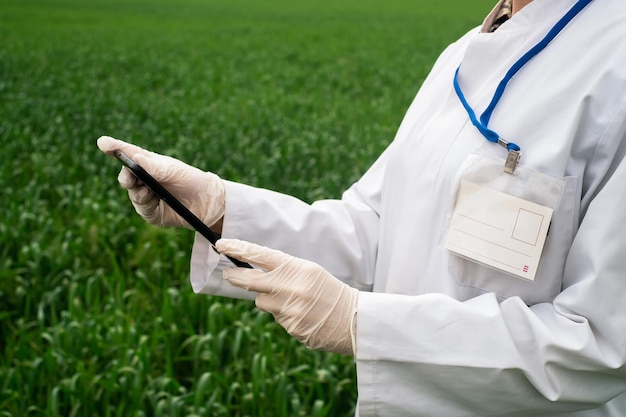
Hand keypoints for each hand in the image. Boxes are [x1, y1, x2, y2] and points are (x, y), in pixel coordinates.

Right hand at [97, 136, 224, 229]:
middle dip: (126, 176)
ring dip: (138, 192)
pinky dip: (146, 205)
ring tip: (146, 191)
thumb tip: (136, 157)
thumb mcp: (174, 170)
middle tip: (129, 176)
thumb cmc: (191, 180)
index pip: (129, 154)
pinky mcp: (152, 213)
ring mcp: (147, 197)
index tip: (102, 142)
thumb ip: (155, 166)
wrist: (208, 203)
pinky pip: (143, 210)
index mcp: (149, 164)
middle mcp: (145, 180)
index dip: (114, 148)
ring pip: (133, 194)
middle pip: (127, 177)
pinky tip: (152, 200)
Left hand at [216, 239, 358, 355]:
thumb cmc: (328, 292)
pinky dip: (285, 316)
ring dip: (270, 301)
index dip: (239, 249)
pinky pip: (276, 318)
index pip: (261, 255)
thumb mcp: (310, 272)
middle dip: (236, 276)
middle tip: (228, 274)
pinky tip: (303, 316)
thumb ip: (283, 271)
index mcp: (297, 267)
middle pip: (251, 280)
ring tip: (295, 302)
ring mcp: (289, 308)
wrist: (353, 319)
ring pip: (262, 302)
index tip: (221, 245)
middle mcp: (290, 286)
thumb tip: (254, 277)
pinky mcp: (290, 326)